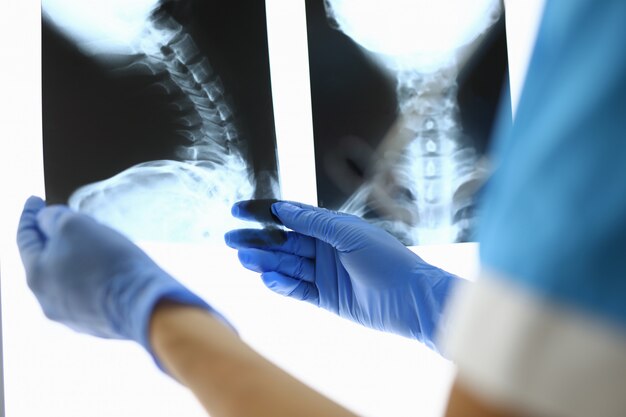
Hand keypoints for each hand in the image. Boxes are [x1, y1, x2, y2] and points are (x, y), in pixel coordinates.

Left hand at [16, 196, 218, 357]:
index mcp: (36, 275)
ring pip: (67, 276)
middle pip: (45, 259)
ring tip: (97, 244)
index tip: (35, 200)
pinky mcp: (95, 322)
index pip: (25, 237)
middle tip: (67, 219)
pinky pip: (88, 292)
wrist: (146, 305)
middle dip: (54, 237)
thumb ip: (54, 218)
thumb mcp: (76, 225)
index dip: (30, 215)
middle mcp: (47, 299)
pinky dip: (93, 276)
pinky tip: (110, 269)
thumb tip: (46, 220)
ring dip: (76, 257)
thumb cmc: (110, 263)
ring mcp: (71, 314)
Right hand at [225, 201, 458, 351]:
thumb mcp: (349, 234)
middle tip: (231, 238)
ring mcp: (324, 273)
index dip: (264, 213)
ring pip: (287, 265)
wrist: (410, 299)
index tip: (238, 211)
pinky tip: (267, 278)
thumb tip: (283, 208)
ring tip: (244, 259)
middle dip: (257, 240)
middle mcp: (325, 248)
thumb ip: (314, 222)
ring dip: (265, 262)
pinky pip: (297, 289)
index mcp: (332, 227)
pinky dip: (282, 284)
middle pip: (284, 242)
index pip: (291, 217)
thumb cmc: (386, 259)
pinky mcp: (326, 297)